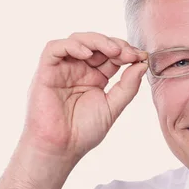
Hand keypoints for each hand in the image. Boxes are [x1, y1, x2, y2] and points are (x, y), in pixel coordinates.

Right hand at [19, 32, 147, 162]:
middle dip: (116, 44)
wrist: (61, 149)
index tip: (141, 57)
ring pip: (78, 40)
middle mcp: (80, 69)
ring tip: (113, 51)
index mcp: (96, 77)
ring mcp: (63, 69)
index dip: (127, 52)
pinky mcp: (46, 71)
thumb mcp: (113, 107)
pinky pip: (54, 48)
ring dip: (97, 40)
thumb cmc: (84, 132)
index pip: (112, 55)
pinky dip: (71, 45)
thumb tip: (142, 63)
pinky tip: (86, 53)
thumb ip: (128, 86)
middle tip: (129, 54)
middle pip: (97, 43)